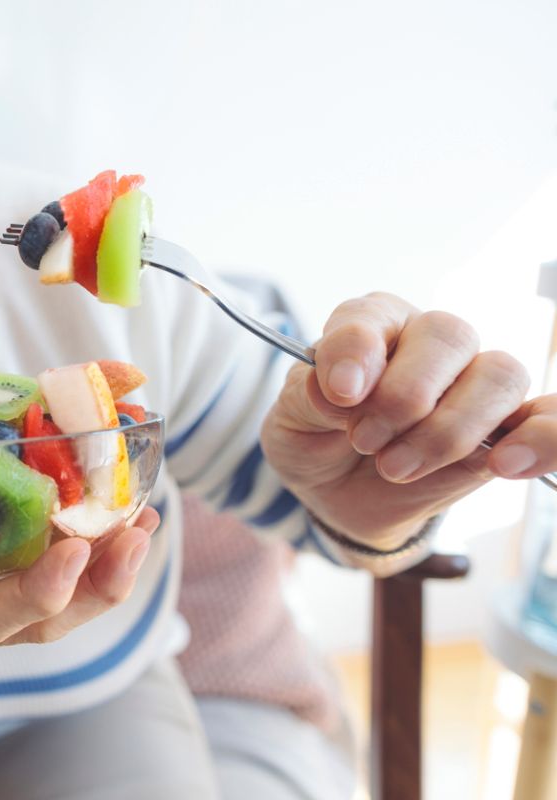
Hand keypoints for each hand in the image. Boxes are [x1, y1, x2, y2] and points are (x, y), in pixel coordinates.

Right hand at [0, 497, 159, 655]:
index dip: (30, 594)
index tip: (73, 552)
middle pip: (37, 624)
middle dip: (91, 586)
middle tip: (133, 536)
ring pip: (55, 607)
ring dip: (104, 571)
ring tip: (143, 522)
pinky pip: (51, 578)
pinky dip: (90, 552)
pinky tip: (119, 514)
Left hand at [260, 292, 554, 545]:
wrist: (337, 497)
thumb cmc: (314, 443)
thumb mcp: (289, 424)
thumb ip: (308, 397)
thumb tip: (336, 389)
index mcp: (371, 325)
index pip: (373, 316)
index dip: (358, 350)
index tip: (341, 394)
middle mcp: (430, 342)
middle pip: (449, 335)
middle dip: (404, 397)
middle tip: (364, 440)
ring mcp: (474, 383)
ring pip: (499, 375)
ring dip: (448, 429)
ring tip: (396, 467)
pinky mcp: (505, 429)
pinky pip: (548, 417)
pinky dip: (543, 437)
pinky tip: (505, 464)